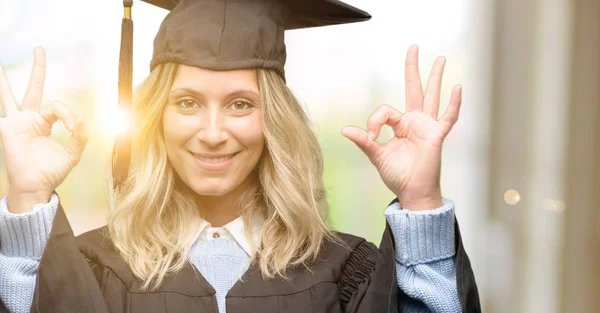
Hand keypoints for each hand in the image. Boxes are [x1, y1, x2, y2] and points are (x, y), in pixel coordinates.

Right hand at [0, 47, 88, 212]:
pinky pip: (1, 112)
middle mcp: (30, 119)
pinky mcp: (7, 130)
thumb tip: (82, 120)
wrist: (37, 187)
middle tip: (40, 49)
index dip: (68, 115)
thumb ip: (80, 136)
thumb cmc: (52, 171)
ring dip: (3, 81)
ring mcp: (16, 123)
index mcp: (46, 123)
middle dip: (38, 69)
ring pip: (9, 96)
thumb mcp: (72, 153)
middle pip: (34, 88)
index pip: (58, 107)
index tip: (72, 128)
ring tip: (0, 64)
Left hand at [341, 45, 461, 210]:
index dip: (375, 120)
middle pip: (414, 89)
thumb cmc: (398, 175)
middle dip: (413, 69)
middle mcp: (414, 122)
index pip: (386, 111)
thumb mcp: (376, 156)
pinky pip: (447, 118)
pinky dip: (453, 104)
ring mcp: (427, 127)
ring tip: (440, 59)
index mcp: (400, 125)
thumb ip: (364, 141)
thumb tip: (345, 130)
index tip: (370, 135)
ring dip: (435, 78)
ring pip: (432, 97)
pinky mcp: (436, 136)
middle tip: (413, 47)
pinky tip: (457, 88)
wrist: (412, 192)